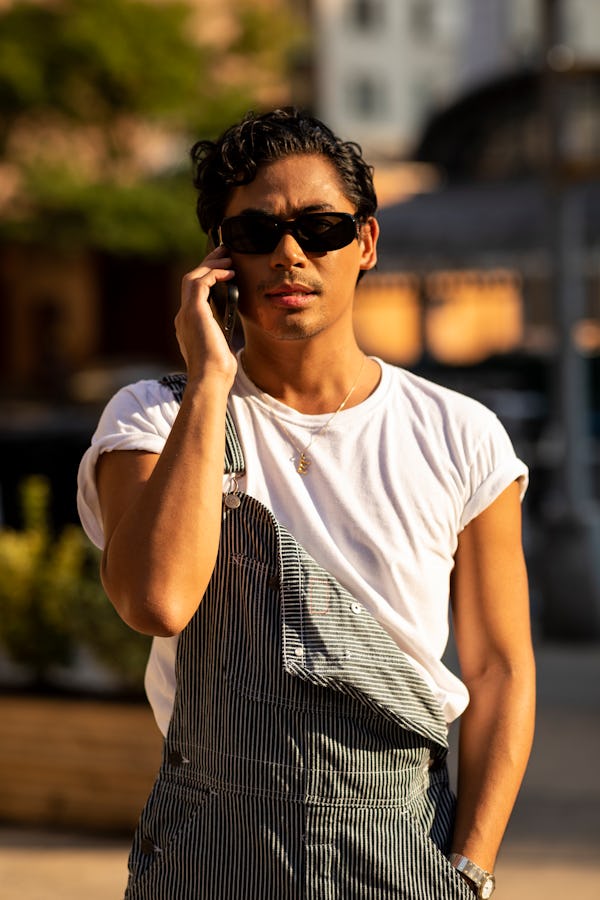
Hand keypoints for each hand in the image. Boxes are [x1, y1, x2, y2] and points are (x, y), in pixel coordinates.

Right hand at [176, 245, 237, 384]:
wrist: (210, 379)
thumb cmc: (218, 370)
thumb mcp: (220, 346)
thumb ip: (220, 332)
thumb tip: (230, 326)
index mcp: (188, 325)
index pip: (194, 294)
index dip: (207, 278)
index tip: (223, 269)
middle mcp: (183, 317)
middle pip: (191, 281)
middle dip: (208, 265)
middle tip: (224, 253)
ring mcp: (186, 314)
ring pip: (193, 278)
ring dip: (210, 265)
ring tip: (228, 258)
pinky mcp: (193, 312)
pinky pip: (200, 283)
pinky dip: (214, 274)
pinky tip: (229, 272)